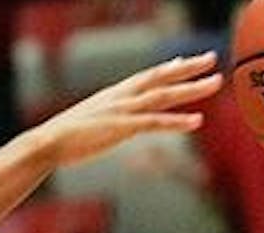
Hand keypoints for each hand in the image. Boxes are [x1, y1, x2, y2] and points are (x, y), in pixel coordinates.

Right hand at [27, 52, 222, 167]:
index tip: (190, 61)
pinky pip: (156, 122)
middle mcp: (122, 96)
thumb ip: (111, 112)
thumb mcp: (92, 117)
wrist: (47, 142)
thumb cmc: (67, 135)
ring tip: (215, 83)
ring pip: (164, 95)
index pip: (148, 75)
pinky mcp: (122, 127)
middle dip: (188, 67)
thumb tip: (121, 112)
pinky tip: (197, 121)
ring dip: (192, 88)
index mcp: (115, 94)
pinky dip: (177, 121)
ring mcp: (123, 110)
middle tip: (213, 59)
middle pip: (161, 76)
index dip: (170, 67)